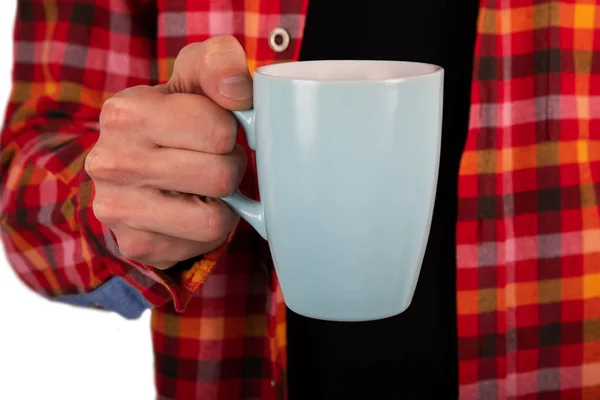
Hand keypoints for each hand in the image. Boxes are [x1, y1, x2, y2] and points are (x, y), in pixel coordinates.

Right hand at [85, 35, 251, 269]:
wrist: (136, 166)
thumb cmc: (176, 117)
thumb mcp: (193, 76)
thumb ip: (219, 63)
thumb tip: (240, 90)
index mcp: (124, 113)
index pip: (219, 130)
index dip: (229, 131)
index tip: (212, 130)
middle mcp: (111, 163)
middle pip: (220, 176)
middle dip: (229, 168)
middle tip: (212, 160)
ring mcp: (117, 210)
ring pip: (214, 219)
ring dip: (223, 203)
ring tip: (203, 187)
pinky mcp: (136, 244)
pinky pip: (203, 244)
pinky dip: (208, 230)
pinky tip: (190, 210)